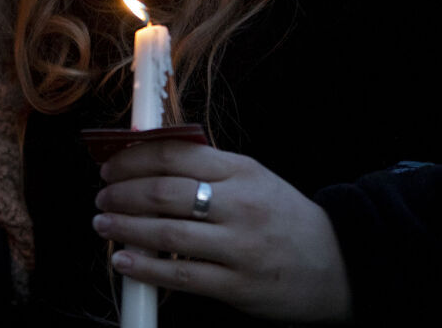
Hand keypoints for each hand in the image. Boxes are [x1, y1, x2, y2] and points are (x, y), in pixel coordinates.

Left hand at [94, 140, 351, 322]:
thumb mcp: (255, 178)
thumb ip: (208, 167)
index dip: (133, 158)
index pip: (174, 155)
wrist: (340, 265)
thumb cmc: (286, 218)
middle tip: (102, 195)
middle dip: (122, 192)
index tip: (109, 164)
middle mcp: (239, 206)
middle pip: (164, 192)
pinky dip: (145, 268)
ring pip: (166, 233)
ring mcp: (239, 248)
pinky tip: (124, 261)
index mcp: (242, 171)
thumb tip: (149, 156)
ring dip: (124, 227)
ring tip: (103, 222)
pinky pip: (181, 275)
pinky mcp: (238, 286)